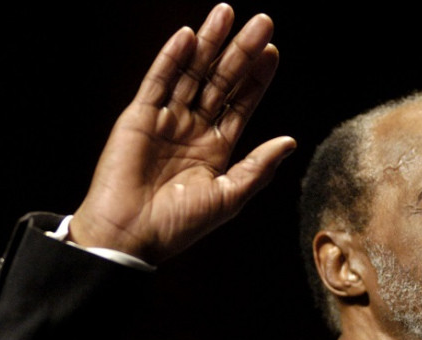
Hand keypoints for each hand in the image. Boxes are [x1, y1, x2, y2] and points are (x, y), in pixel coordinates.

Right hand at [69, 3, 295, 263]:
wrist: (130, 235)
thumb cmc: (178, 224)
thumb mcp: (228, 196)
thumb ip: (258, 167)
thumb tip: (290, 141)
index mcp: (215, 149)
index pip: (241, 104)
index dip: (257, 79)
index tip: (273, 52)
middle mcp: (192, 129)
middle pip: (221, 82)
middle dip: (241, 52)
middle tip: (262, 22)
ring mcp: (165, 120)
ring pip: (191, 74)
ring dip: (209, 44)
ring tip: (227, 14)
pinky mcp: (138, 117)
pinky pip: (158, 82)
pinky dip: (172, 59)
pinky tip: (188, 37)